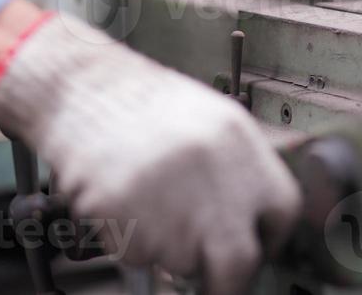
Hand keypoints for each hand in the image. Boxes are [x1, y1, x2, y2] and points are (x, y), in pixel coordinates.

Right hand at [0, 14, 301, 294]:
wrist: (79, 85)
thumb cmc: (141, 102)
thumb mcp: (211, 118)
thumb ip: (242, 169)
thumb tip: (258, 220)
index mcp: (237, 143)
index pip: (282, 214)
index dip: (268, 237)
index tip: (255, 246)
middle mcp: (208, 174)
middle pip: (238, 262)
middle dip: (225, 276)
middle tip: (212, 274)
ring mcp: (164, 200)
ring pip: (181, 261)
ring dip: (169, 247)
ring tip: (151, 202)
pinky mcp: (123, 217)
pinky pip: (137, 254)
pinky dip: (131, 240)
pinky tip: (126, 200)